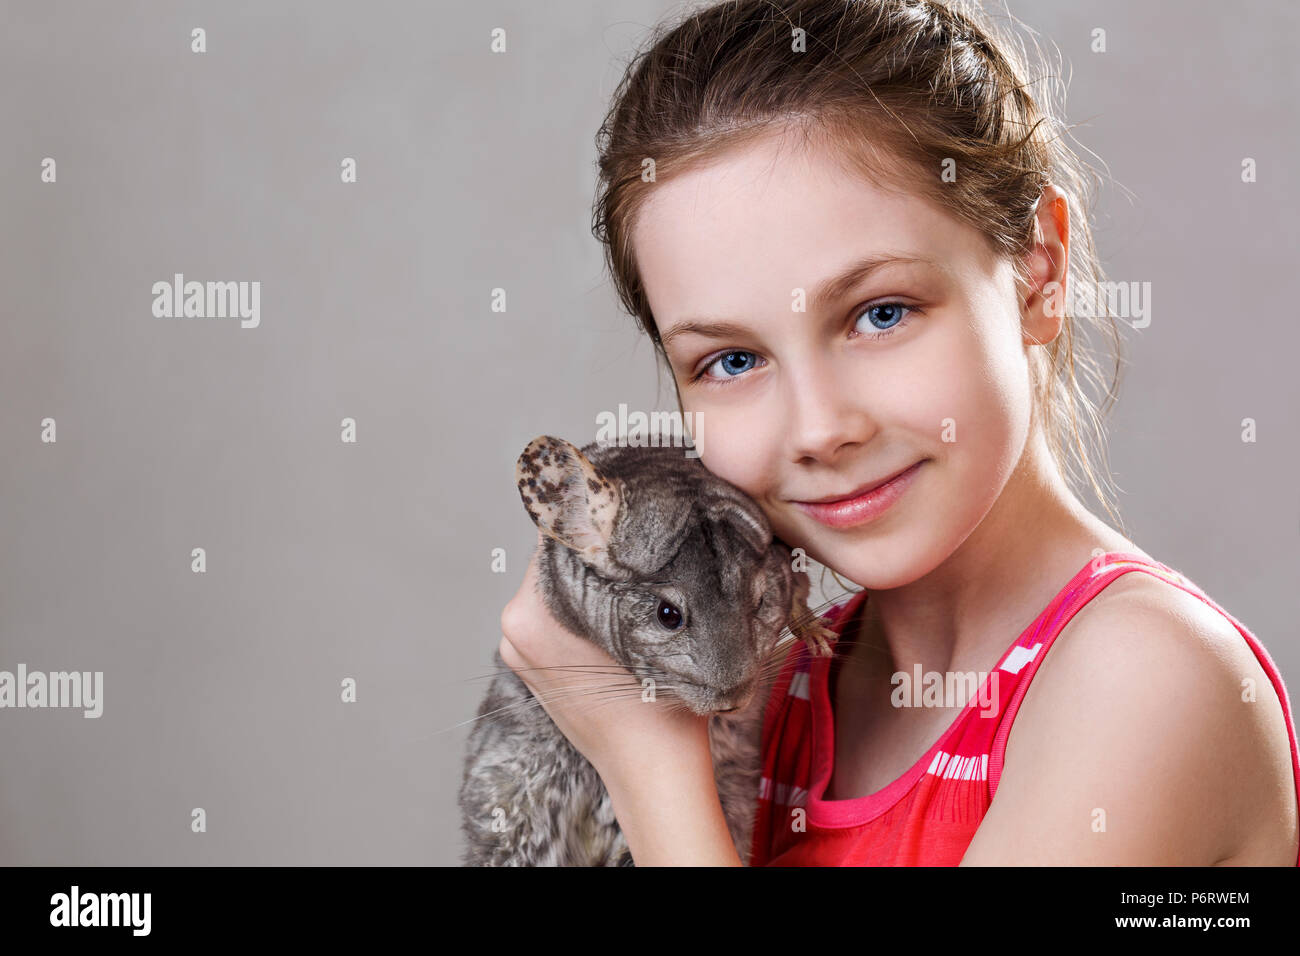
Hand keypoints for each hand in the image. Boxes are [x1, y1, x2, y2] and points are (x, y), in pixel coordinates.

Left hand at [498, 532, 711, 785]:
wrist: (651, 772)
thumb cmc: (657, 706)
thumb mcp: (651, 622)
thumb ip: (627, 571)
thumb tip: (622, 522)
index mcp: (531, 612)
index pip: (556, 533)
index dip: (594, 515)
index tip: (623, 502)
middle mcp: (513, 627)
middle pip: (553, 559)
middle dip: (592, 549)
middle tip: (634, 538)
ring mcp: (516, 649)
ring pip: (554, 586)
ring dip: (587, 579)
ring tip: (630, 579)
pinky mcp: (529, 665)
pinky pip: (553, 615)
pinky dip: (580, 608)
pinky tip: (615, 613)